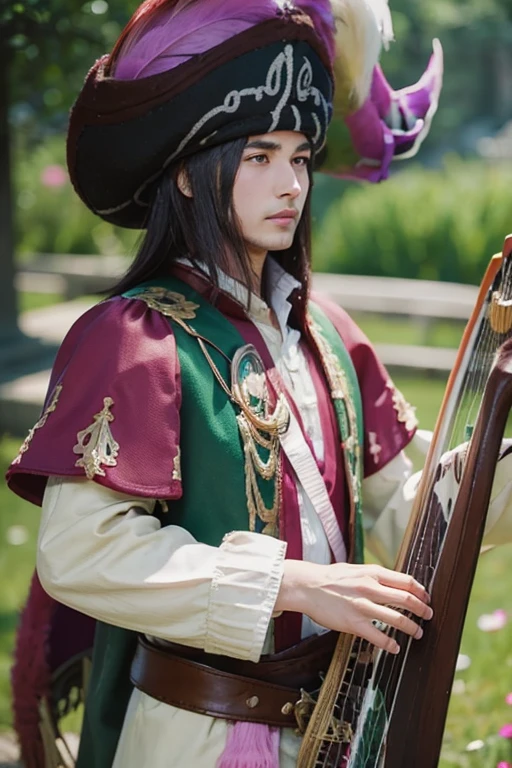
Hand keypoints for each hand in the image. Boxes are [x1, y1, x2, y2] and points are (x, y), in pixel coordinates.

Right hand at [274, 560, 432, 653]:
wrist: (306, 586)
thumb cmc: (329, 577)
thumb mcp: (355, 569)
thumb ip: (373, 575)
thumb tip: (391, 581)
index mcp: (372, 573)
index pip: (406, 581)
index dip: (421, 591)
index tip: (426, 598)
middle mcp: (370, 588)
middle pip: (407, 599)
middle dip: (422, 609)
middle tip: (428, 615)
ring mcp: (362, 606)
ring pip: (397, 619)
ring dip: (412, 627)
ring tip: (417, 633)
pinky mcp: (353, 623)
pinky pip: (378, 636)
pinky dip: (390, 644)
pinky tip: (395, 647)